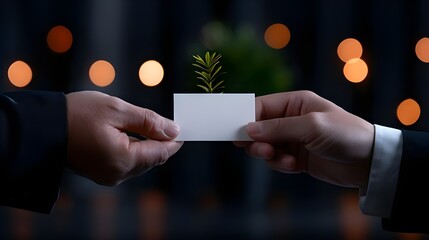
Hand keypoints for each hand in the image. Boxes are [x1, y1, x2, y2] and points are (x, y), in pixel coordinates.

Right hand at [66, 91, 182, 185]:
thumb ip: (149, 121)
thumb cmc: (77, 114)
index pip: (161, 152)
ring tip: (155, 126)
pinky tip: (135, 135)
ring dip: (149, 145)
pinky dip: (135, 149)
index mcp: (124, 160)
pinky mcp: (100, 172)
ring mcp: (108, 176)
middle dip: (163, 142)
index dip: (175, 140)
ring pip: (140, 162)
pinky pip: (127, 163)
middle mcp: (118, 174)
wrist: (41, 126)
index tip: (186, 127)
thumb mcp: (117, 109)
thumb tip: (174, 130)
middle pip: (152, 159)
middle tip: (172, 123)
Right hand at [235, 90, 373, 189]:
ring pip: (266, 146)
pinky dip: (280, 165)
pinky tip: (293, 166)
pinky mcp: (297, 157)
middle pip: (260, 128)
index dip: (246, 118)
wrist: (369, 162)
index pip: (261, 106)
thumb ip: (278, 128)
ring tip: (283, 160)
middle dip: (257, 141)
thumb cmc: (345, 134)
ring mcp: (294, 139)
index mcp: (295, 103)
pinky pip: (277, 160)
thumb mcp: (311, 126)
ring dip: (269, 155)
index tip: (235, 132)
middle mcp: (292, 119)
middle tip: (263, 151)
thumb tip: (249, 129)